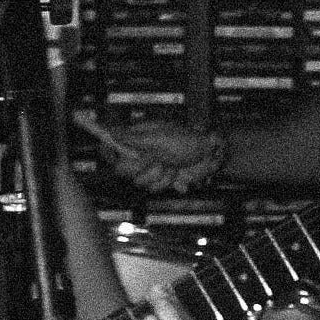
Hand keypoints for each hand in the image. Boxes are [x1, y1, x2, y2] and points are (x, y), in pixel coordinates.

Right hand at [96, 118, 222, 192]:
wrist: (211, 155)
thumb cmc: (187, 140)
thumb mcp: (159, 137)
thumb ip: (132, 137)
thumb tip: (108, 131)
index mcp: (138, 138)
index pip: (111, 146)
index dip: (108, 152)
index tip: (112, 156)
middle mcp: (140, 153)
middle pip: (122, 170)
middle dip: (141, 167)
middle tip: (158, 159)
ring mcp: (150, 167)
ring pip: (139, 182)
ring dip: (159, 174)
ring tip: (172, 164)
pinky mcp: (161, 180)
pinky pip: (154, 189)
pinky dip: (168, 181)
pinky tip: (178, 173)